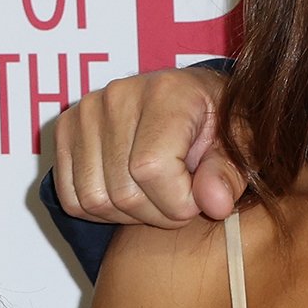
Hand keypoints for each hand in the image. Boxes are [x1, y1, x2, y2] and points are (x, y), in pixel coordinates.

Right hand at [42, 67, 242, 228]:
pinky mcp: (66, 130)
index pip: (151, 168)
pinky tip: (130, 191)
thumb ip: (230, 173)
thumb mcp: (241, 145)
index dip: (179, 202)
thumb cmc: (220, 124)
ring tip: (156, 192)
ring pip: (95, 201)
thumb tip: (214, 204)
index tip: (200, 196)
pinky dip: (102, 210)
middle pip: (123, 192)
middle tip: (181, 196)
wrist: (193, 100)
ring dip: (130, 215)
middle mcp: (118, 95)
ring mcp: (86, 112)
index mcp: (167, 92)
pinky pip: (72, 199)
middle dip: (159, 213)